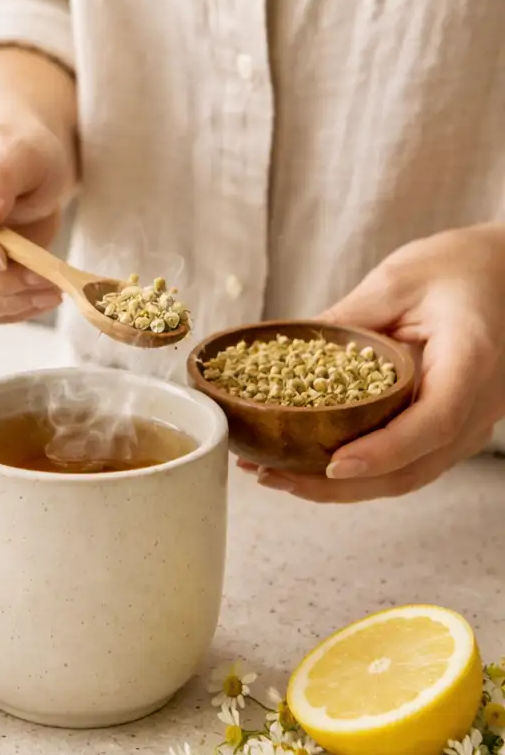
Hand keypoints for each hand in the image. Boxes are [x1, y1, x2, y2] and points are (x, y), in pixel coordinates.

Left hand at [250, 223, 504, 501]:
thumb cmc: (462, 266)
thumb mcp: (399, 279)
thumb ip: (348, 318)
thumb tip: (286, 349)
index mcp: (472, 361)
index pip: (432, 422)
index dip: (382, 451)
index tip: (333, 463)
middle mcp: (480, 404)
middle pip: (413, 468)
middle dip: (339, 485)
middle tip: (275, 475)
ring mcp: (469, 423)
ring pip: (407, 476)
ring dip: (341, 487)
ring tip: (278, 475)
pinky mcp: (451, 429)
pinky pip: (408, 463)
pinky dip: (359, 472)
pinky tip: (309, 465)